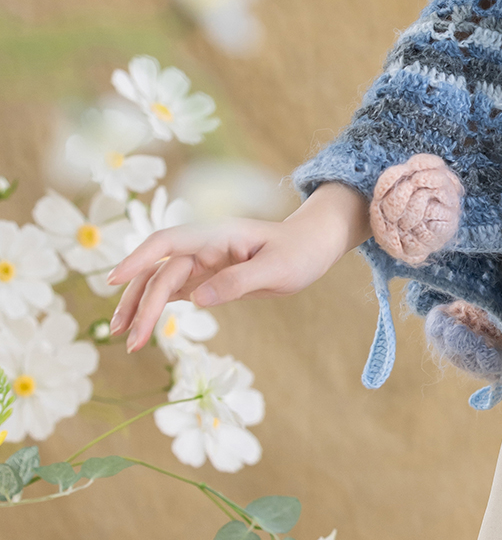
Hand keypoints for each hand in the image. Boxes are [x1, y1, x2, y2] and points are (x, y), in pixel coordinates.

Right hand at [105, 181, 371, 352]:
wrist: (313, 245)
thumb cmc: (299, 252)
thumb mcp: (276, 269)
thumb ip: (237, 281)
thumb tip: (197, 299)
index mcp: (217, 235)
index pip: (167, 242)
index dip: (138, 259)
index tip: (113, 280)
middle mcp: (204, 246)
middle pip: (160, 271)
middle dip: (140, 303)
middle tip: (130, 339)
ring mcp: (203, 261)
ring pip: (160, 282)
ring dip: (140, 307)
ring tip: (127, 340)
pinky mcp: (207, 276)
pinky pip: (174, 290)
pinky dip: (156, 307)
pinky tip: (142, 328)